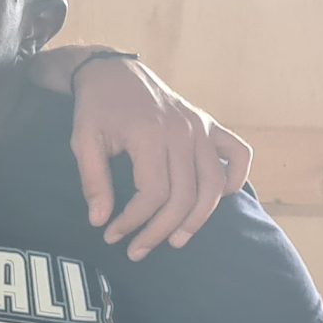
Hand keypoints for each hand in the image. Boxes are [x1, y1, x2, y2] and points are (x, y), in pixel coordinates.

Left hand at [53, 53, 252, 258]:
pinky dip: (236, 177)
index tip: (112, 235)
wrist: (114, 72)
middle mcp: (183, 131)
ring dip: (199, 218)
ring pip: (213, 184)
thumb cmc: (97, 108)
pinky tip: (220, 198)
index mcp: (150, 135)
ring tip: (176, 239)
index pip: (153, 194)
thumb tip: (100, 221)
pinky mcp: (210, 124)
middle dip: (160, 230)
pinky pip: (239, 153)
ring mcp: (201, 127)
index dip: (133, 221)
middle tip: (138, 250)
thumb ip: (93, 180)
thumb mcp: (82, 140)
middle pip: (184, 195)